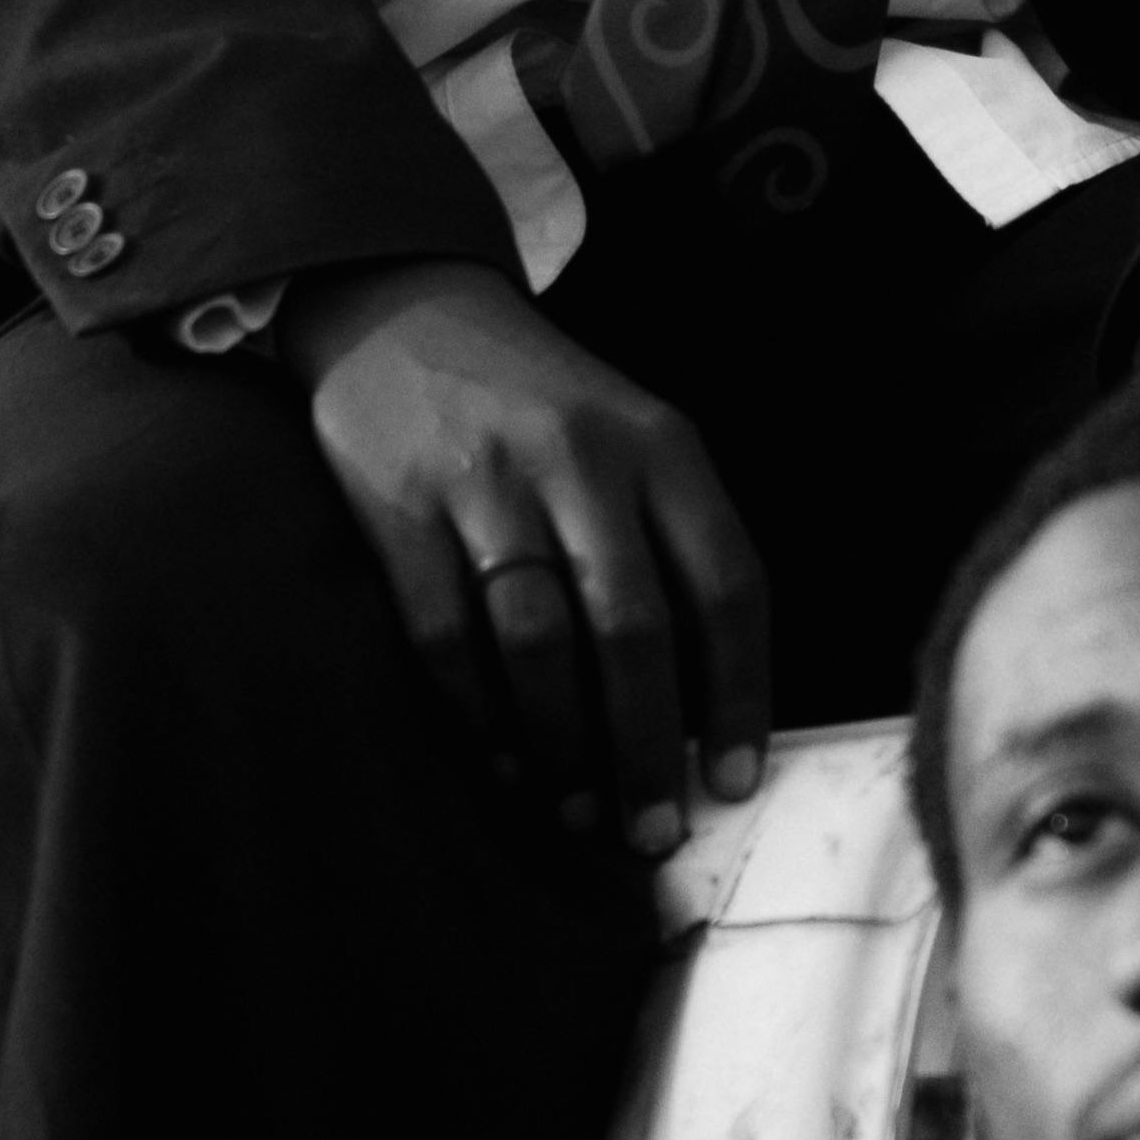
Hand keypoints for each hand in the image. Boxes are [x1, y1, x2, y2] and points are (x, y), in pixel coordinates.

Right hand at [278, 262, 772, 851]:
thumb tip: (707, 708)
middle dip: (648, 746)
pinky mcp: (399, 505)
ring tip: (578, 809)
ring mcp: (486, 480)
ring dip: (563, 745)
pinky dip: (477, 714)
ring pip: (538, 641)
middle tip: (651, 830)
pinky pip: (445, 634)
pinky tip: (502, 762)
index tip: (735, 782)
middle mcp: (581, 458)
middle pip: (634, 627)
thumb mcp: (633, 439)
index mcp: (662, 446)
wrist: (406, 309)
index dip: (740, 695)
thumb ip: (674, 546)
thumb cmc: (543, 406)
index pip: (727, 584)